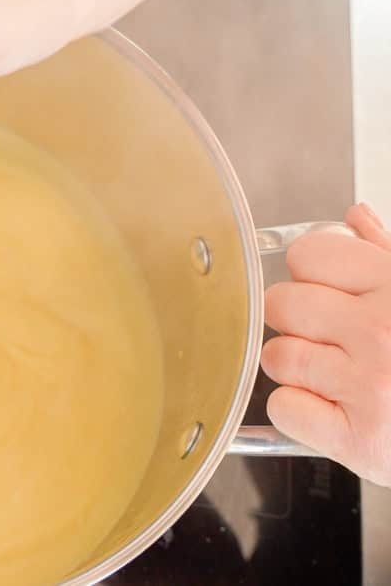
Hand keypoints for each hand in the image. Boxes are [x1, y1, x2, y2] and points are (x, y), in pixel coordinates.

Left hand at [263, 203, 390, 486]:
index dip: (311, 273)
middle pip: (281, 303)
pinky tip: (334, 409)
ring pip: (277, 356)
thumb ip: (385, 255)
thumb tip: (354, 218)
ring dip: (296, 367)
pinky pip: (283, 408)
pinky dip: (299, 412)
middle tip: (328, 337)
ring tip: (336, 374)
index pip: (308, 254)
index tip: (326, 289)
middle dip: (296, 320)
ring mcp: (372, 386)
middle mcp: (384, 332)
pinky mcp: (360, 438)